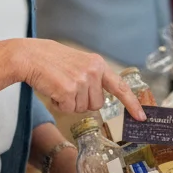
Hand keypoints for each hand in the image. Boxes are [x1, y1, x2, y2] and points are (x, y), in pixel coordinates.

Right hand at [17, 39, 145, 118]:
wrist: (30, 56)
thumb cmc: (52, 61)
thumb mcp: (79, 63)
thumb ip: (93, 78)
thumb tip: (98, 101)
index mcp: (98, 64)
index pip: (120, 87)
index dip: (132, 103)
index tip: (142, 117)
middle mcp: (93, 71)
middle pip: (96, 104)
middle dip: (82, 102)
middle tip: (68, 88)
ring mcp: (81, 80)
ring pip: (82, 108)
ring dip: (69, 103)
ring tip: (59, 86)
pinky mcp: (68, 90)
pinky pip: (68, 109)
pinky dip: (59, 104)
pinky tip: (52, 90)